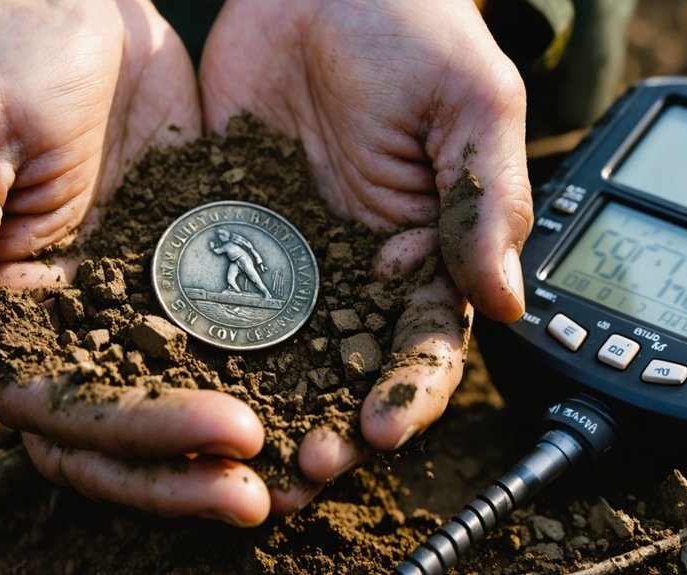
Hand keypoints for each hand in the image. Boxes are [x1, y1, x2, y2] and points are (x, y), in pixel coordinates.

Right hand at [0, 0, 269, 524]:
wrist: (89, 11)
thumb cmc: (14, 64)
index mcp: (14, 316)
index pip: (63, 411)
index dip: (136, 436)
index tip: (222, 433)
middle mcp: (81, 330)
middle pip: (126, 436)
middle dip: (190, 473)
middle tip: (266, 492)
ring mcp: (145, 309)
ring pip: (188, 403)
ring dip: (241, 448)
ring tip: (314, 466)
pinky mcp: (201, 277)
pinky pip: (241, 341)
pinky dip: (281, 375)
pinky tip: (335, 390)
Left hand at [200, 0, 532, 509]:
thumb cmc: (413, 31)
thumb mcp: (470, 106)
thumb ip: (486, 201)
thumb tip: (507, 299)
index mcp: (424, 252)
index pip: (425, 342)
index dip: (409, 392)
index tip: (383, 427)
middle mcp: (354, 269)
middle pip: (347, 366)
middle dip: (330, 421)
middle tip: (305, 466)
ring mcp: (287, 255)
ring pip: (276, 349)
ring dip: (263, 402)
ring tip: (243, 450)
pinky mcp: (226, 230)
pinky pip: (210, 292)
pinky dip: (197, 342)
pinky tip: (179, 379)